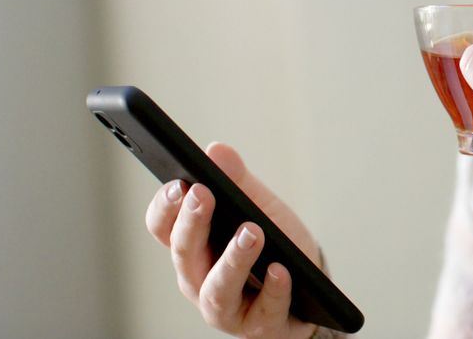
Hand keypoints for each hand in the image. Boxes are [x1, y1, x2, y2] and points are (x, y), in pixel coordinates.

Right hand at [146, 142, 319, 337]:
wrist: (309, 289)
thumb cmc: (273, 246)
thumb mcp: (258, 208)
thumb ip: (237, 182)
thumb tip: (216, 150)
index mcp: (192, 247)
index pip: (163, 227)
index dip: (166, 207)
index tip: (179, 183)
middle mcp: (199, 280)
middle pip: (185, 255)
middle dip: (192, 223)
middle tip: (204, 194)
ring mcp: (227, 309)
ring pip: (217, 290)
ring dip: (233, 260)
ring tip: (252, 233)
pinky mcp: (260, 326)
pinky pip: (264, 312)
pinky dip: (273, 290)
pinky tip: (281, 270)